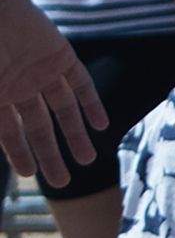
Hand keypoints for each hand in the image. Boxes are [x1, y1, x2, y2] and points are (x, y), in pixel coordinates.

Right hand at [0, 0, 101, 186]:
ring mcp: (41, 72)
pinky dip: (91, 104)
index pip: (8, 133)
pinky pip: (80, 84)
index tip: (30, 175)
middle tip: (65, 182)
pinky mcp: (62, 55)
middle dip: (50, 155)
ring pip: (63, 111)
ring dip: (76, 135)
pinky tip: (102, 125)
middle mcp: (19, 87)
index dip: (18, 153)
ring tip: (88, 161)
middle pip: (38, 128)